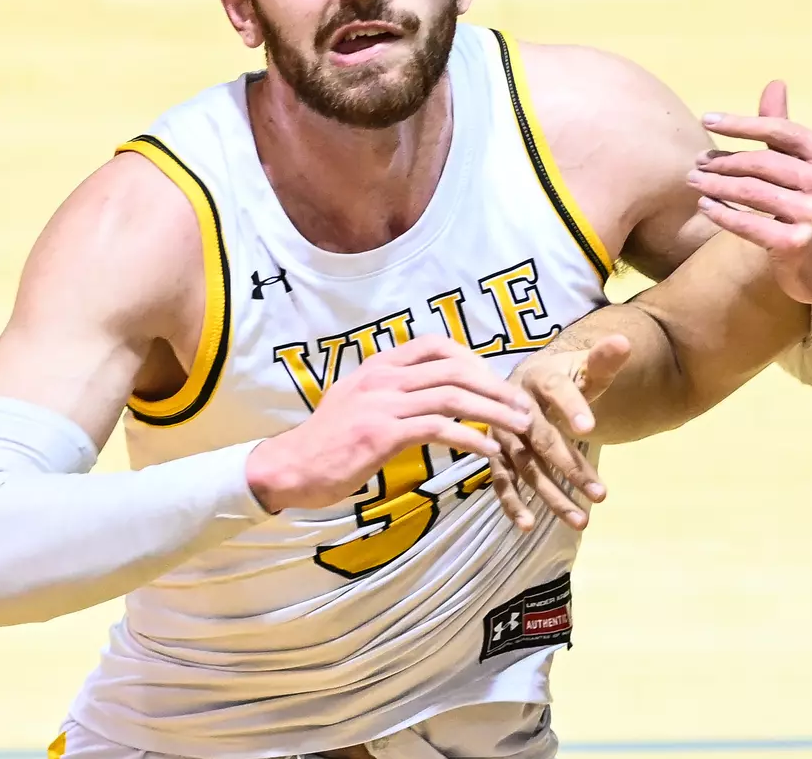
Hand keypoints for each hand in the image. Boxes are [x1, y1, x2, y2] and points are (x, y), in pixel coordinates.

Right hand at [246, 336, 534, 512]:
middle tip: (521, 405)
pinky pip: (440, 429)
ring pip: (454, 396)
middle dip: (495, 385)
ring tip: (519, 427)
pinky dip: (472, 439)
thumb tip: (424, 393)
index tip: (494, 380)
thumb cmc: (327, 442)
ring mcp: (383, 403)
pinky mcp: (383, 433)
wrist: (290, 467)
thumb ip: (390, 391)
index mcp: (378, 365)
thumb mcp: (357, 401)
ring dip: (494, 412)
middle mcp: (383, 377)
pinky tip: (491, 452)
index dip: (472, 359)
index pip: (436, 345)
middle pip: (455, 369)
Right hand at [490, 336, 630, 531]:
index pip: (558, 391)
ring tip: (580, 519)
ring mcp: (502, 433)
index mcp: (540, 377)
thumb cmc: (562, 378)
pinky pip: (502, 481)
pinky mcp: (496, 455)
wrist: (524, 383)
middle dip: (570, 466)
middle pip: (543, 438)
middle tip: (601, 495)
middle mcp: (514, 406)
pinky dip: (512, 503)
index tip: (590, 428)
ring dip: (550, 494)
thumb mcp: (583, 368)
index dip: (571, 408)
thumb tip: (625, 342)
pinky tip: (527, 526)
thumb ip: (603, 360)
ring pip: (526, 467)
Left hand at [692, 81, 811, 316]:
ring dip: (716, 185)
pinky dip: (722, 213)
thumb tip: (774, 84)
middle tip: (698, 162)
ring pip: (750, 192)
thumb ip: (788, 131)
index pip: (782, 130)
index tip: (707, 119)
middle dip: (724, 161)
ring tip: (695, 181)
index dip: (742, 124)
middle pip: (762, 162)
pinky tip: (706, 206)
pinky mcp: (795, 244)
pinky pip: (748, 223)